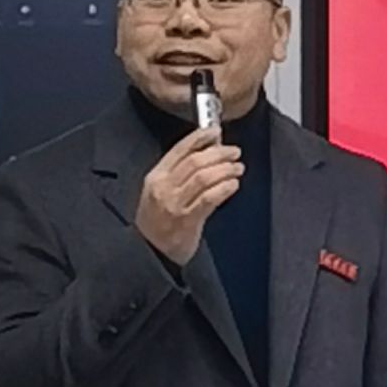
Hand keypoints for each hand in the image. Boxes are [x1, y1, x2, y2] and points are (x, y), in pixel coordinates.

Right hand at [134, 127, 242, 267]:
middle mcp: (163, 188)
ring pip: (203, 177)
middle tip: (234, 151)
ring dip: (225, 169)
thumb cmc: (157, 222)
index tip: (216, 132)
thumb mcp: (159, 192)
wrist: (149, 254)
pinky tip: (233, 185)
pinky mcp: (187, 221)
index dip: (200, 137)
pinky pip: (209, 198)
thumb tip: (208, 152)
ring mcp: (174, 205)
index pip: (179, 149)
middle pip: (195, 161)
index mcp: (155, 177)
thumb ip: (179, 173)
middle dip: (219, 153)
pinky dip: (224, 188)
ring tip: (237, 168)